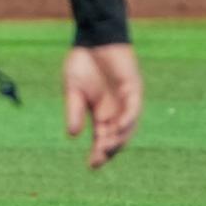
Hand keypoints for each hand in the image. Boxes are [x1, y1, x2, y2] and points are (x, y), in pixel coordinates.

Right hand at [63, 44, 141, 169]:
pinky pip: (133, 109)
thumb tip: (72, 135)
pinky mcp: (133, 89)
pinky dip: (127, 119)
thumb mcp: (73, 91)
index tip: (91, 166)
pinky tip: (117, 127)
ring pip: (127, 127)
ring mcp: (126, 101)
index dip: (99, 152)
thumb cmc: (82, 63)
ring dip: (119, 138)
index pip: (102, 138)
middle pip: (116, 137)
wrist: (93, 39)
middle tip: (98, 160)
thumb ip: (74, 111)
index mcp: (101, 112)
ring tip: (107, 148)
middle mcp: (116, 110)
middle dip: (108, 150)